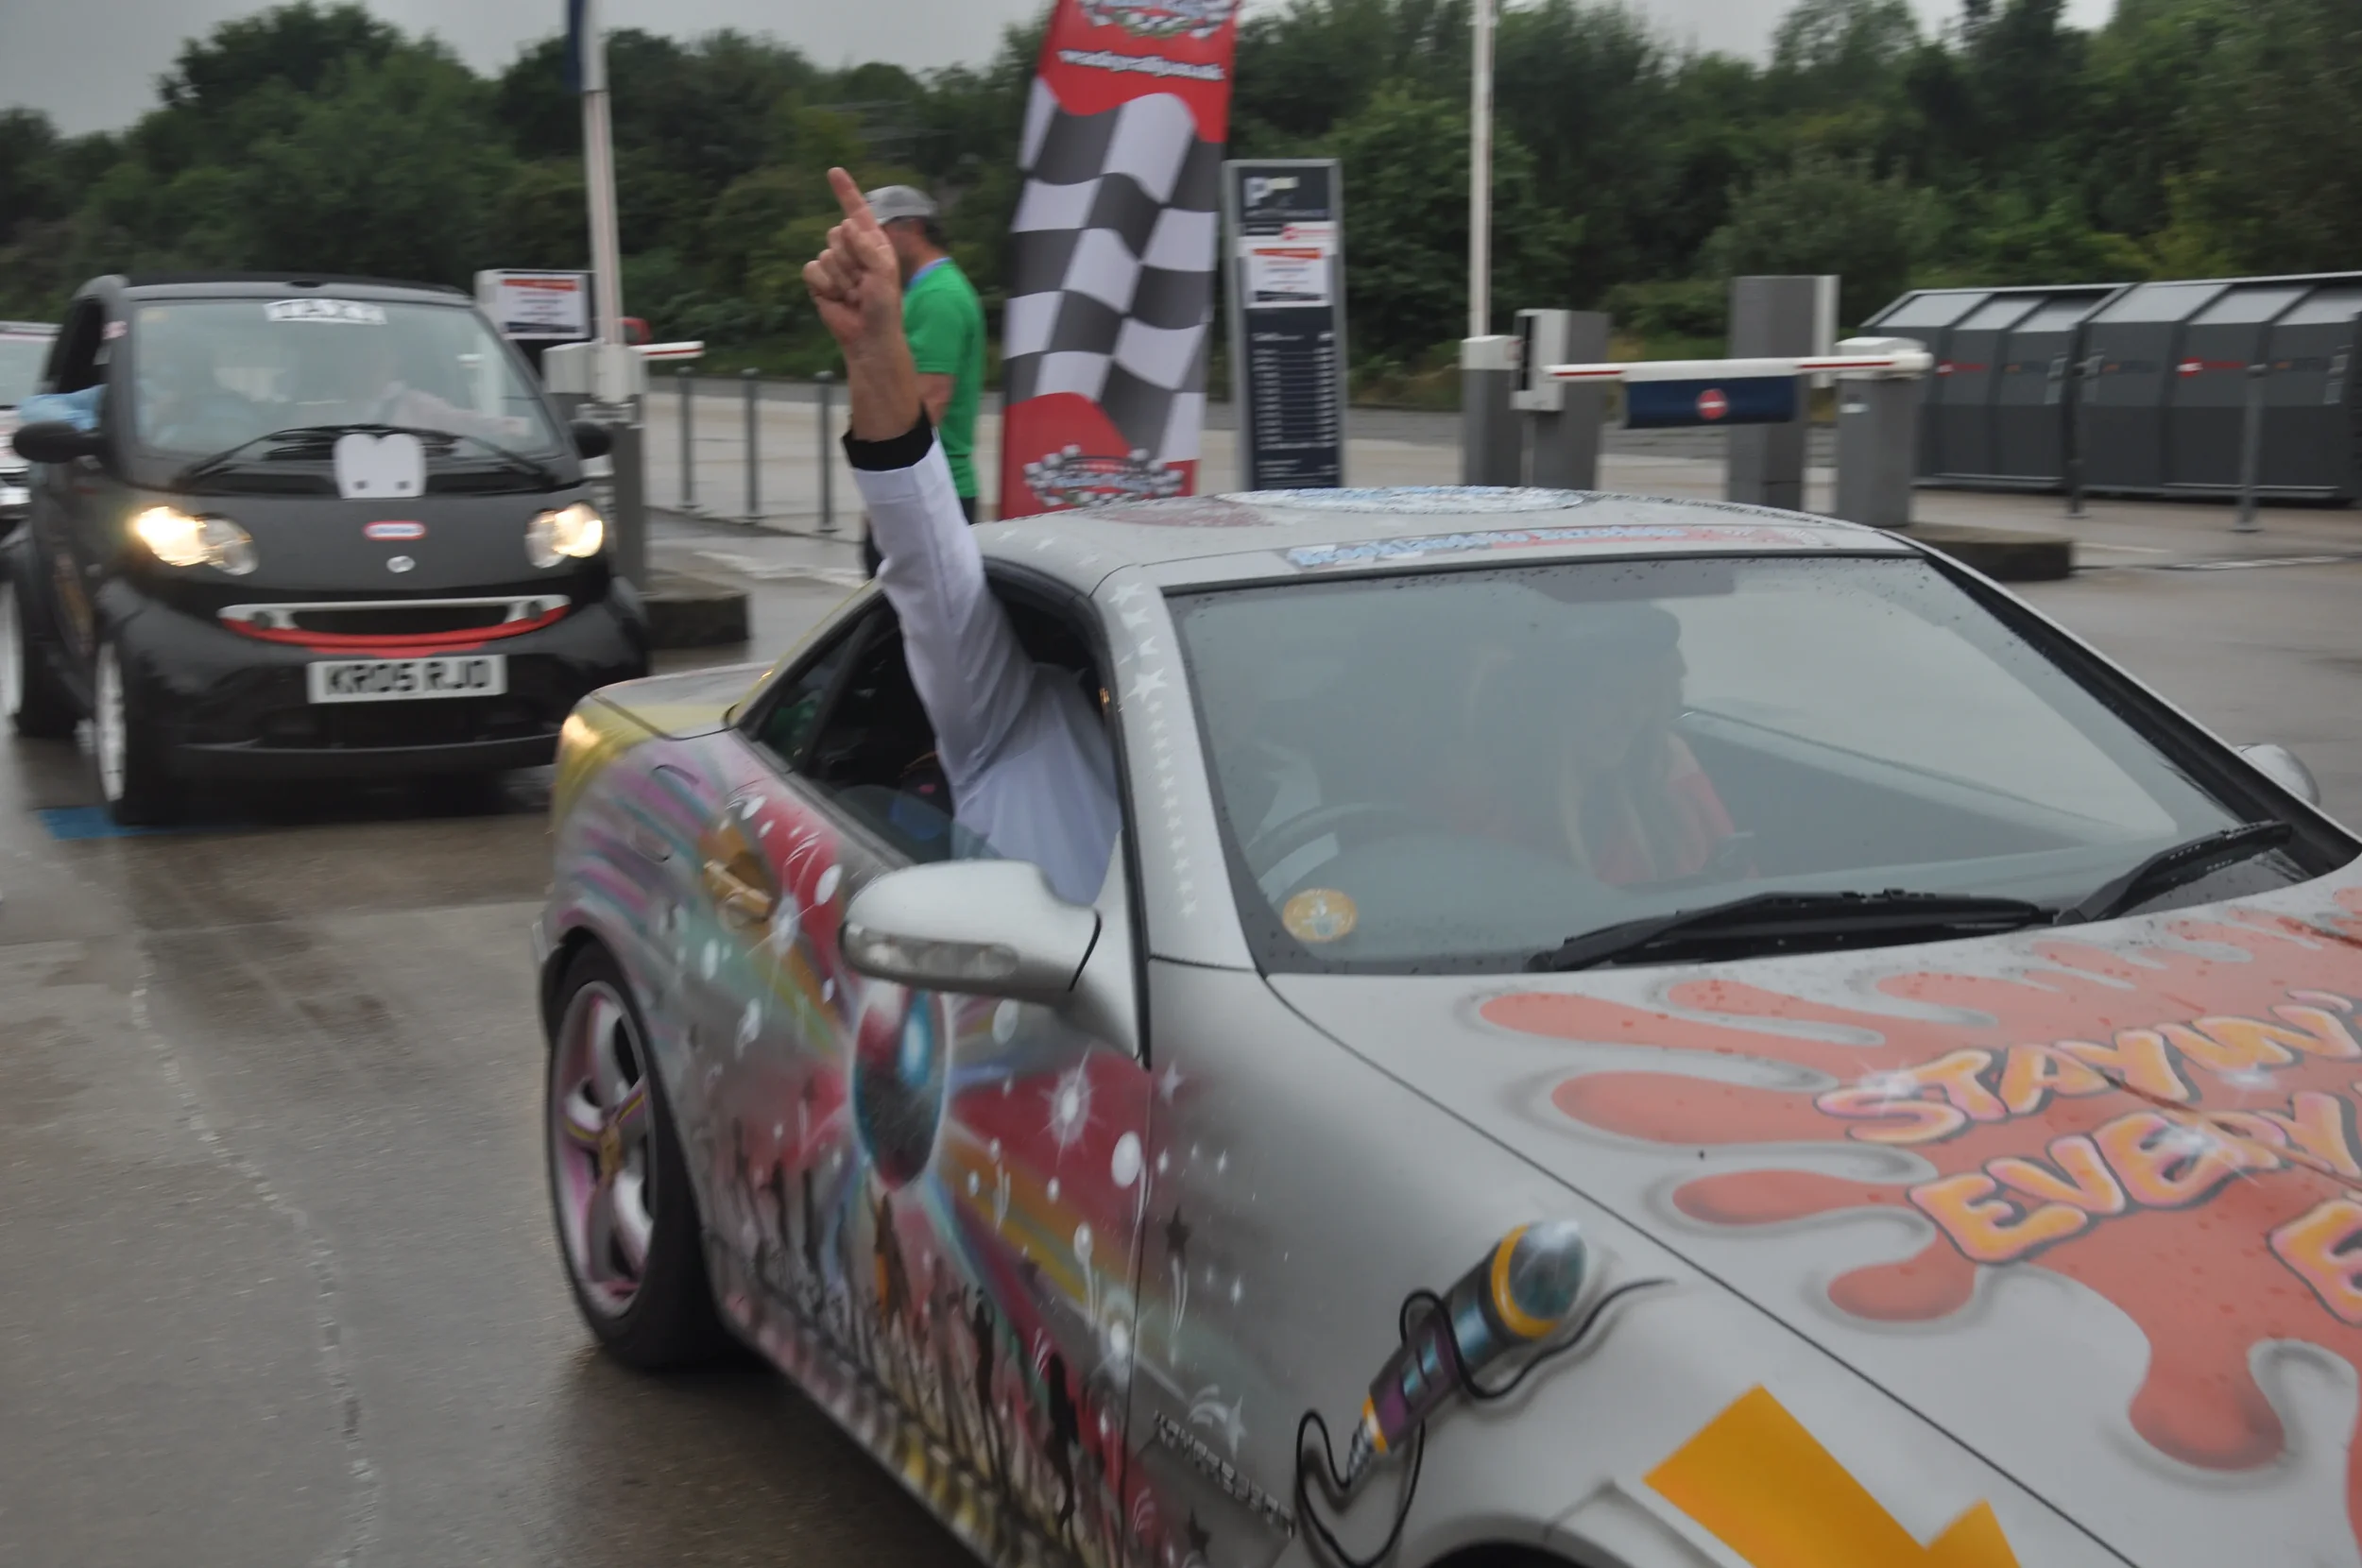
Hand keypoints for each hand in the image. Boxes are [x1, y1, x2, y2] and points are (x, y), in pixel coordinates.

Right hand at [804, 168, 902, 355]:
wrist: (868, 335)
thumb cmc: (884, 305)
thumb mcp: (884, 271)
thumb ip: (867, 245)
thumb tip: (846, 224)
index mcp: (872, 242)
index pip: (857, 211)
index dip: (846, 191)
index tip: (834, 171)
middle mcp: (852, 249)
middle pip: (837, 233)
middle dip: (850, 259)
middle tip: (863, 283)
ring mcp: (834, 264)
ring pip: (826, 253)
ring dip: (841, 277)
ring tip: (853, 294)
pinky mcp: (818, 280)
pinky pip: (812, 269)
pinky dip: (825, 285)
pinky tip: (837, 298)